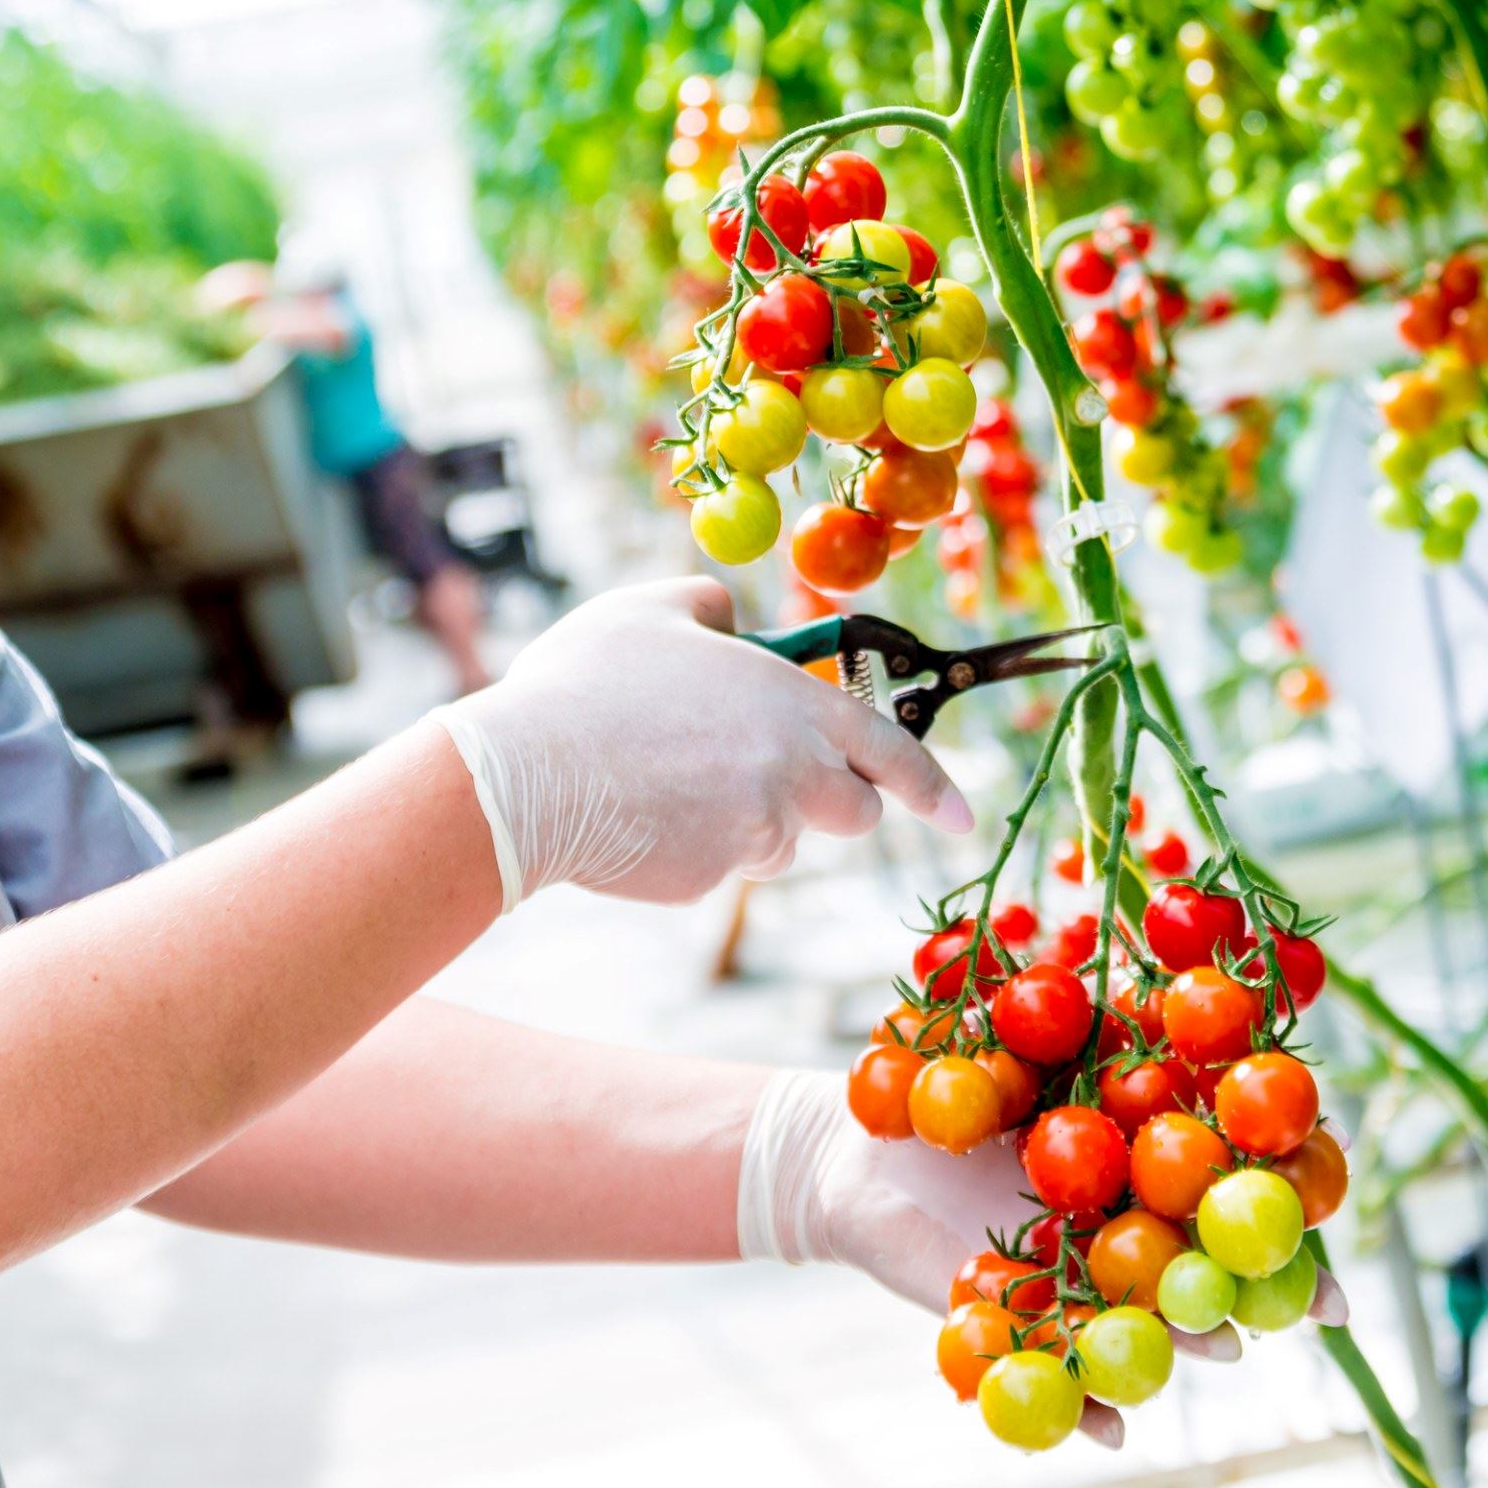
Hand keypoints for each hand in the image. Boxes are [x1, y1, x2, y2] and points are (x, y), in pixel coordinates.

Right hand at [433, 578, 971, 909]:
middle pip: (852, 810)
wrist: (523, 776)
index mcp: (793, 704)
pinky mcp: (711, 880)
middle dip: (824, 799)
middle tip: (758, 771)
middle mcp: (791, 773)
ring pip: (779, 840)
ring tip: (666, 777)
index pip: (892, 752)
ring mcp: (754, 834)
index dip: (934, 786)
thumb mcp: (650, 610)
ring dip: (748, 820)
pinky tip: (639, 813)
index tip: (963, 816)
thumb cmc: (585, 684)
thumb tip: (732, 619)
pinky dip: (693, 847)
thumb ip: (712, 607)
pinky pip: (720, 866)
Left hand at [738, 1070, 1349, 1447]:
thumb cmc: (943, 1086)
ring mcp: (1071, 1285)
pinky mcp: (1017, 1327)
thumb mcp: (1011, 1042)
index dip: (1285, 1206)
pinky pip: (1061, 1379)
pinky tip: (1115, 1432)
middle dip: (1259, 1288)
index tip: (1332, 1211)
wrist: (853, 1148)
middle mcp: (1117, 1232)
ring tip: (1213, 1349)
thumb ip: (1074, 1022)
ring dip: (1184, 1343)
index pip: (1227, 1188)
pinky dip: (1089, 1412)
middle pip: (1206, 1267)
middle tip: (1307, 1305)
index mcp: (1134, 1163)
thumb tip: (1137, 965)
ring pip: (1144, 1325)